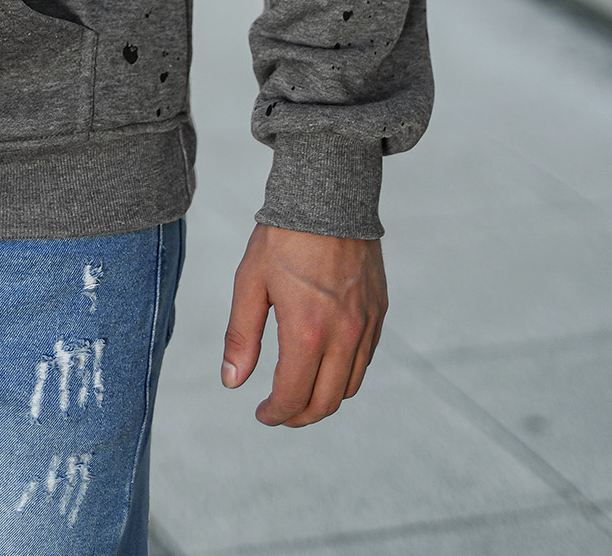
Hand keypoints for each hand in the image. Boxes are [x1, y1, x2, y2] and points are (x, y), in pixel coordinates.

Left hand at [221, 224, 385, 425]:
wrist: (327, 195)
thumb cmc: (282, 237)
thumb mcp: (249, 282)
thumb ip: (241, 336)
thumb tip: (232, 382)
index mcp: (307, 330)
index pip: (293, 396)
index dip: (275, 414)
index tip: (260, 414)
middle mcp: (344, 335)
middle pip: (326, 402)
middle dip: (299, 416)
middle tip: (279, 412)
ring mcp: (366, 324)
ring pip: (350, 386)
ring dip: (325, 398)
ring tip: (300, 391)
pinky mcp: (379, 311)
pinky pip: (365, 360)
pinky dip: (345, 374)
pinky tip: (324, 362)